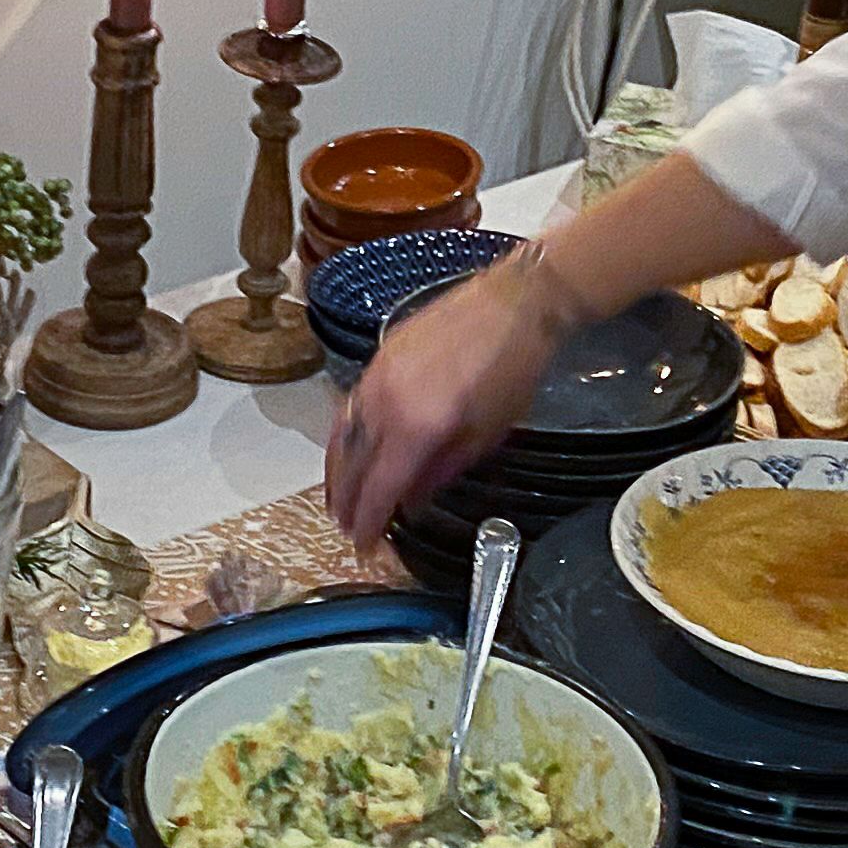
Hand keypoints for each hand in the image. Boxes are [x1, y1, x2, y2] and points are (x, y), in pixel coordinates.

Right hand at [326, 259, 578, 549]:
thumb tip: (413, 499)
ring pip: (341, 435)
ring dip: (336, 472)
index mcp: (417, 427)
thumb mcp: (487, 433)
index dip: (368, 521)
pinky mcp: (377, 358)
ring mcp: (376, 377)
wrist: (512, 303)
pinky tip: (348, 449)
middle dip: (346, 502)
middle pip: (352, 465)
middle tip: (346, 528)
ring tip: (337, 498)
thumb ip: (443, 470)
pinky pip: (349, 407)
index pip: (380, 487)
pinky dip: (343, 436)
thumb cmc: (511, 369)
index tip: (363, 544)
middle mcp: (386, 403)